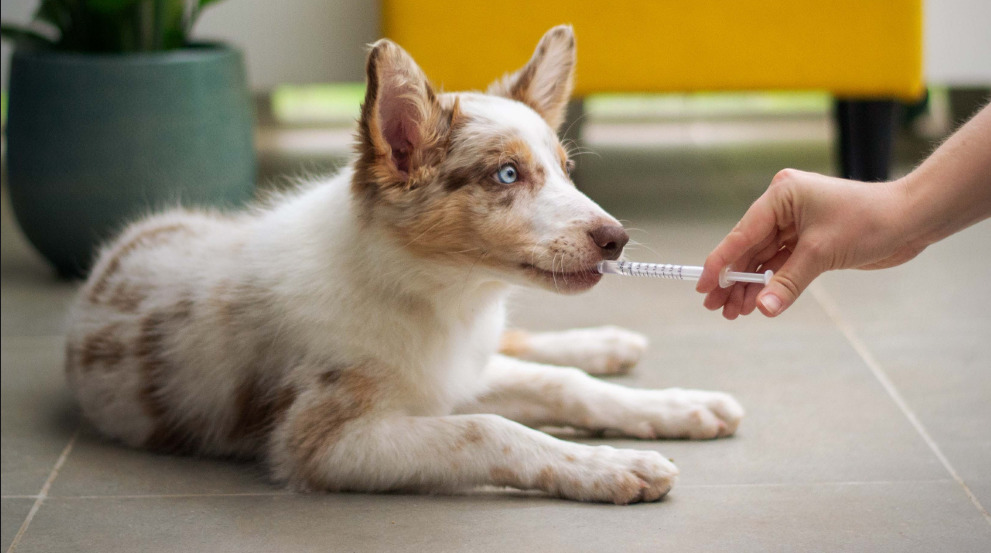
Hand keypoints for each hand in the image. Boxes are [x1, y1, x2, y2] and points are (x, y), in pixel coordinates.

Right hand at [696, 169, 924, 317]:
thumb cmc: (869, 221)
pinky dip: (770, 283)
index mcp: (781, 195)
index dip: (721, 262)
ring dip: (750, 286)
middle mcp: (783, 206)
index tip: (703, 285)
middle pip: (748, 248)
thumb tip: (764, 308)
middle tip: (715, 307)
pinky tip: (757, 302)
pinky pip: (780, 263)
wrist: (911, 220)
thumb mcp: (822, 253)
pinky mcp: (808, 240)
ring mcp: (795, 223)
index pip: (742, 233)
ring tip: (734, 313)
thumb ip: (788, 282)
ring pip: (762, 259)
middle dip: (733, 280)